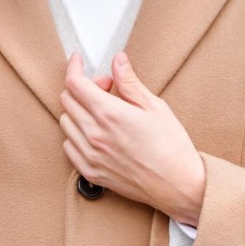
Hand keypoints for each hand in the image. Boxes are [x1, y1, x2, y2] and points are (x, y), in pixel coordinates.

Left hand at [59, 52, 205, 225]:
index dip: (74, 67)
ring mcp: (90, 155)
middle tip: (107, 87)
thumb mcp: (155, 106)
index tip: (79, 60)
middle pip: (68, 100)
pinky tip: (97, 132)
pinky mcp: (90, 172)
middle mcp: (94, 134)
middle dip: (83, 86)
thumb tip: (117, 61)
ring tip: (103, 111)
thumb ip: (130, 82)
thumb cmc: (172, 146)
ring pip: (66, 122)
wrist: (178, 185)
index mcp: (110, 114)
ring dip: (79, 110)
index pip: (75, 83)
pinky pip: (69, 146)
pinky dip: (77, 134)